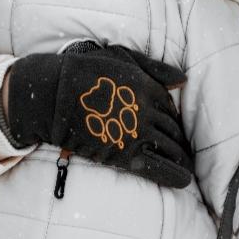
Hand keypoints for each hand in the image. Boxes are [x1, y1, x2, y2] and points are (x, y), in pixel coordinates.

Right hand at [5, 44, 192, 187]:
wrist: (55, 95)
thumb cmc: (85, 73)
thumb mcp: (122, 58)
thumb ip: (154, 68)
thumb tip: (183, 80)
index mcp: (148, 87)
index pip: (170, 107)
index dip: (171, 118)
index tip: (169, 125)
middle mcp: (147, 111)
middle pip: (173, 129)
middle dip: (179, 140)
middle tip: (181, 148)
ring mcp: (137, 133)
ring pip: (170, 149)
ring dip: (180, 158)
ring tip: (183, 164)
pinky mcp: (124, 155)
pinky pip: (157, 168)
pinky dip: (173, 175)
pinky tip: (182, 180)